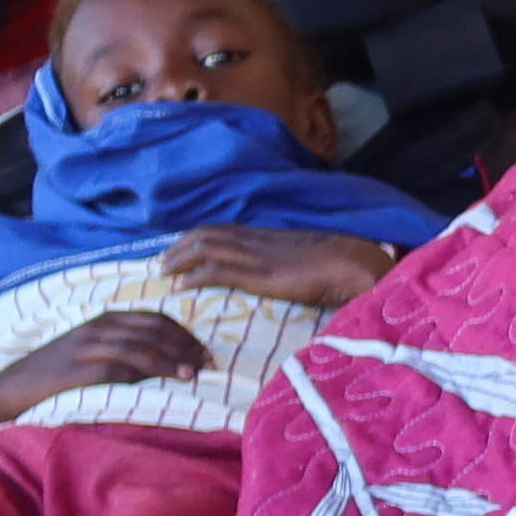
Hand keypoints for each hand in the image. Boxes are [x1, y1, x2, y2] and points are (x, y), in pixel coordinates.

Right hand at [0, 310, 209, 420]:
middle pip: (154, 329)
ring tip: (194, 372)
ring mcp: (91, 346)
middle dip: (186, 345)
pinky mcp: (84, 367)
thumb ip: (127, 352)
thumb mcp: (96, 354)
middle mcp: (101, 327)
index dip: (184, 334)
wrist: (16, 387)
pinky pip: (124, 366)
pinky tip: (171, 378)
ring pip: (143, 345)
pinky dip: (152, 370)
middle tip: (208, 363)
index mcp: (106, 319)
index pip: (155, 319)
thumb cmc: (60, 373)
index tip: (205, 352)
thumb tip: (168, 362)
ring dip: (174, 358)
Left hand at [163, 227, 397, 307]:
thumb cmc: (340, 264)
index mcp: (267, 235)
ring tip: (163, 272)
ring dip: (178, 259)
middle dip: (179, 246)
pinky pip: (216, 270)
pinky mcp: (257, 273)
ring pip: (204, 248)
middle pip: (206, 234)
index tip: (180, 249)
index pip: (222, 230)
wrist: (354, 263)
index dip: (197, 238)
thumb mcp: (307, 258)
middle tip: (162, 261)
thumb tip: (286, 275)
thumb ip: (291, 263)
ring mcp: (255, 255)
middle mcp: (256, 239)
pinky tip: (180, 286)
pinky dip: (193, 276)